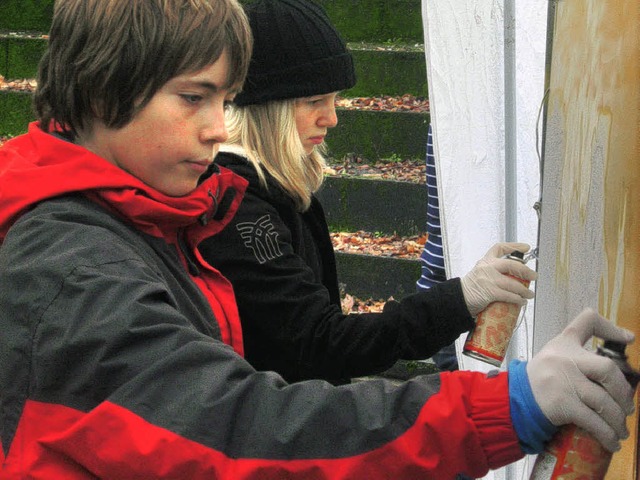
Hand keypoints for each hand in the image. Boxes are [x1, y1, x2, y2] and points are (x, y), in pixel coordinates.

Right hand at [460, 242, 536, 316]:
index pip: (499, 248)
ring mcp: (489, 279)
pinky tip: (521, 302)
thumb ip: (494, 271)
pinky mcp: (490, 292)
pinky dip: (517, 299)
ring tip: (529, 294)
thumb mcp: (481, 273)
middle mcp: (487, 267)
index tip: (526, 248)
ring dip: (524, 290)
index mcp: (485, 261)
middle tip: (534, 276)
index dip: (514, 246)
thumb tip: (514, 276)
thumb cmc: (471, 288)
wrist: (458, 298)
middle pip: (511, 264)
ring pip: (513, 283)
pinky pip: (508, 295)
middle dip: (525, 271)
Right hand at [527, 309, 635, 451]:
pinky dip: (608, 434)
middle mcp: (564, 358)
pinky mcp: (562, 404)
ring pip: (604, 401)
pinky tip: (612, 441)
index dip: (611, 328)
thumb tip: (614, 373)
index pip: (587, 322)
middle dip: (624, 392)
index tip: (628, 339)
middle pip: (607, 369)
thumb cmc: (540, 379)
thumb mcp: (554, 357)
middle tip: (627, 406)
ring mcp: (563, 381)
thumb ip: (578, 358)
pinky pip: (594, 422)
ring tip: (621, 429)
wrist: (514, 400)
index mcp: (563, 343)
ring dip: (618, 420)